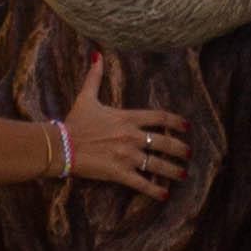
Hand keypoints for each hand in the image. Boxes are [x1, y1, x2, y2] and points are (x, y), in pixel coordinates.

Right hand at [63, 53, 189, 200]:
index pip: (159, 118)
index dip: (176, 122)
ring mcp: (127, 155)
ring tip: (183, 174)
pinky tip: (165, 195)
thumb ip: (95, 77)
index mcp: (127, 118)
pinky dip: (155, 190)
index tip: (187, 127)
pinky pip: (142, 183)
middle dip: (180, 149)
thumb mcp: (86, 97)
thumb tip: (97, 55)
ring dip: (173, 170)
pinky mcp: (119, 172)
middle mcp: (131, 136)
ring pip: (158, 164)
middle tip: (189, 154)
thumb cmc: (74, 122)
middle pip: (165, 142)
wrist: (61, 145)